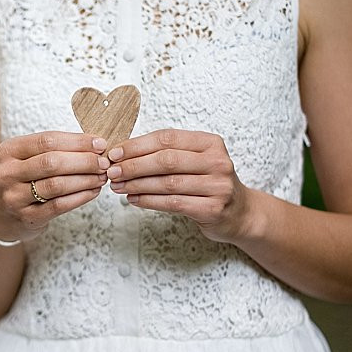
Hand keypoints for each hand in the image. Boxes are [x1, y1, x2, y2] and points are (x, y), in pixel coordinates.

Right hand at [0, 131, 107, 243]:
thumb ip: (52, 150)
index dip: (77, 142)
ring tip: (101, 177)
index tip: (100, 144)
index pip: (47, 140)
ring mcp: (14, 196)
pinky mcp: (25, 217)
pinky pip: (58, 205)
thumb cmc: (19, 181)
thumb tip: (94, 145)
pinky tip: (92, 192)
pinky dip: (80, 197)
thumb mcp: (24, 159)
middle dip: (84, 161)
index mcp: (9, 150)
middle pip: (52, 162)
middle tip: (104, 163)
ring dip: (85, 180)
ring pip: (57, 185)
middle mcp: (7, 172)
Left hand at [107, 128, 251, 242]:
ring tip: (118, 186)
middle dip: (134, 165)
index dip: (137, 145)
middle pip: (166, 160)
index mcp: (210, 143)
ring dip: (137, 184)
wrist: (239, 213)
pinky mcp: (213, 208)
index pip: (167, 138)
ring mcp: (218, 186)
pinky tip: (133, 199)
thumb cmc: (209, 184)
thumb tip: (123, 153)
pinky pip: (173, 203)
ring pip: (168, 183)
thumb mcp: (195, 161)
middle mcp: (217, 162)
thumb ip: (167, 154)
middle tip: (111, 171)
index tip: (115, 153)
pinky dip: (149, 201)